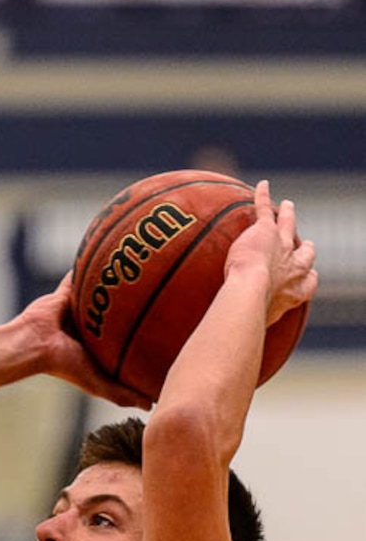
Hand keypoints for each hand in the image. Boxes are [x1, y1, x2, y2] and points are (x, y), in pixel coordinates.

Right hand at [19, 273, 152, 409]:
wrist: (32, 344)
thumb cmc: (63, 366)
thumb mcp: (97, 383)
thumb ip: (122, 394)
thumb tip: (152, 406)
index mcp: (95, 347)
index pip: (122, 339)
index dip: (139, 334)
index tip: (164, 328)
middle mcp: (88, 327)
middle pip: (114, 314)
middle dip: (131, 306)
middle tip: (158, 294)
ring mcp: (76, 308)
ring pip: (99, 293)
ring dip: (112, 282)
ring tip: (136, 267)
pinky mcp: (64, 292)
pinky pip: (77, 275)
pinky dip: (87, 263)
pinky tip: (104, 248)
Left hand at [225, 180, 317, 325]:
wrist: (249, 294)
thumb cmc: (251, 317)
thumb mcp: (255, 327)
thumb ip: (248, 334)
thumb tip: (229, 355)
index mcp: (295, 292)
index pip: (310, 283)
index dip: (309, 278)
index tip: (310, 276)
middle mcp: (294, 268)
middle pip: (305, 254)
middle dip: (305, 248)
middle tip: (305, 243)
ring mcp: (281, 247)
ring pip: (287, 226)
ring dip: (287, 215)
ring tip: (287, 206)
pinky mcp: (264, 232)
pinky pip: (265, 210)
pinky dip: (264, 197)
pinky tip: (263, 185)